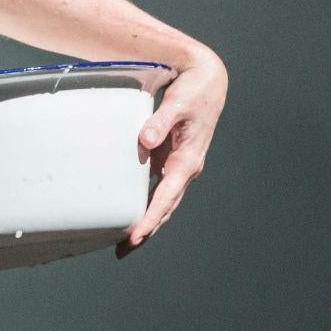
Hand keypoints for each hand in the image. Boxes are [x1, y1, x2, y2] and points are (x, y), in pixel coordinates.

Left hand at [118, 46, 227, 257]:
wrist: (207, 80)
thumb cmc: (193, 91)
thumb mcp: (177, 104)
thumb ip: (160, 122)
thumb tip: (145, 142)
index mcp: (188, 160)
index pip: (166, 196)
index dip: (150, 217)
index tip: (135, 235)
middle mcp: (185, 168)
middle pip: (165, 207)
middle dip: (147, 229)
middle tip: (123, 250)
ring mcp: (179, 166)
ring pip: (162, 201)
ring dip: (146, 221)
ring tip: (124, 242)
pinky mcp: (171, 159)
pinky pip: (157, 187)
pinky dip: (145, 201)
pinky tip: (130, 210)